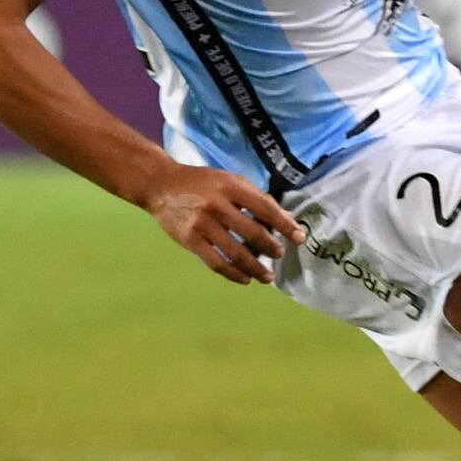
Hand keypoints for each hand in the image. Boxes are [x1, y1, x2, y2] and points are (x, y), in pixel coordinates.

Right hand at [140, 165, 306, 284]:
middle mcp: (218, 205)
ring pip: (235, 252)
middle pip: (252, 232)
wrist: (161, 185)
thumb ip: (256, 198)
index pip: (265, 208)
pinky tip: (245, 279)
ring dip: (255, 267)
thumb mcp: (230, 181)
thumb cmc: (202, 183)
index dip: (284, 224)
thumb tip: (286, 220)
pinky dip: (233, 274)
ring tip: (267, 276)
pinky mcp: (189, 240)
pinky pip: (216, 262)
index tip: (299, 238)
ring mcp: (202, 224)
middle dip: (271, 247)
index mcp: (232, 187)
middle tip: (279, 255)